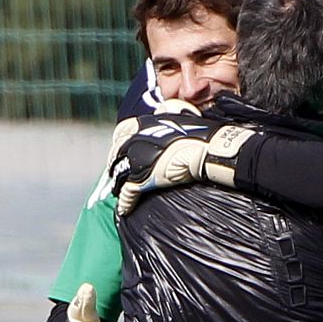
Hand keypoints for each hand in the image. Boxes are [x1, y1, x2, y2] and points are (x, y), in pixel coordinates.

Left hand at [109, 100, 253, 215]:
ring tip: (119, 191)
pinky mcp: (140, 181)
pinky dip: (125, 203)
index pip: (121, 131)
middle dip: (117, 163)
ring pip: (118, 174)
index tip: (121, 149)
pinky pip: (127, 194)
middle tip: (119, 173)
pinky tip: (125, 209)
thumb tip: (162, 112)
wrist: (206, 150)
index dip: (120, 142)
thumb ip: (165, 113)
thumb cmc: (198, 133)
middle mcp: (133, 141)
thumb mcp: (178, 113)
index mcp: (142, 124)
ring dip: (118, 183)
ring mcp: (135, 161)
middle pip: (116, 154)